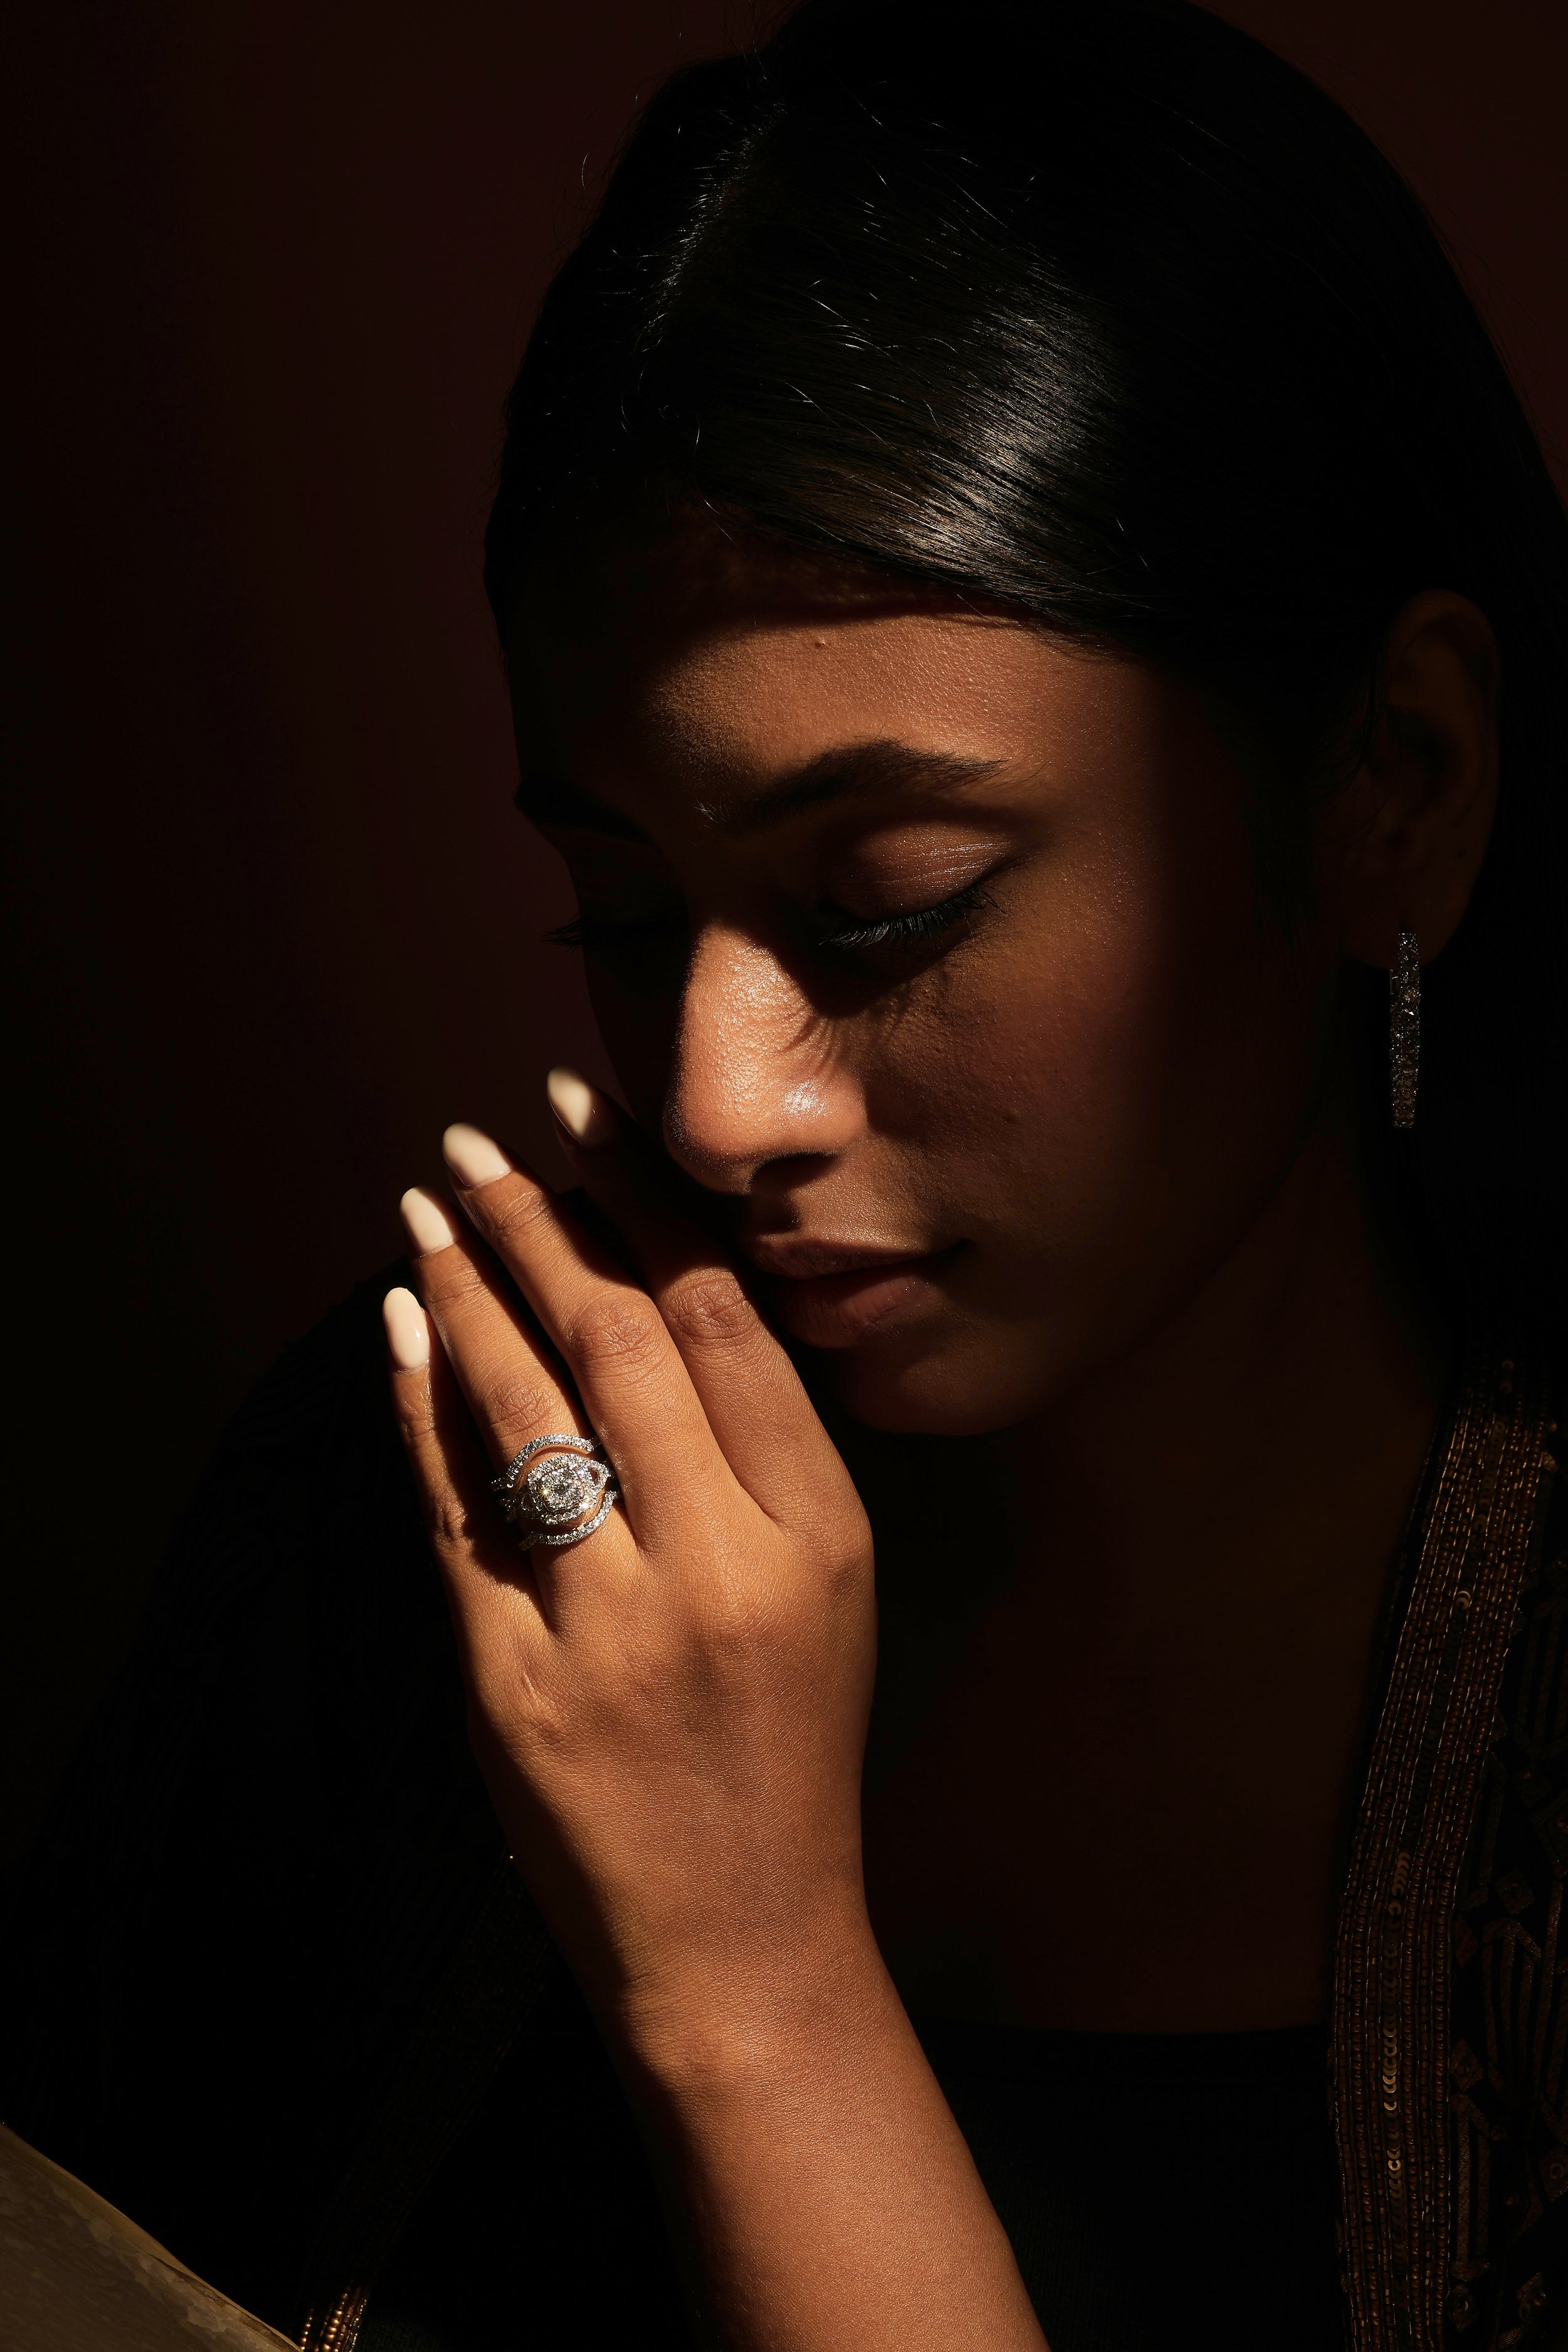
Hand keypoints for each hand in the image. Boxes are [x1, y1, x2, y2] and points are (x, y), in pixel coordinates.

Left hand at [384, 1078, 877, 2060]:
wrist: (742, 1938)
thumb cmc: (787, 1745)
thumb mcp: (826, 1586)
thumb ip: (756, 1452)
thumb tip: (648, 1288)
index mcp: (818, 1531)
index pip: (723, 1321)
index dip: (644, 1201)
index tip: (583, 1113)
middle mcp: (722, 1567)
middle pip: (616, 1341)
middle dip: (538, 1223)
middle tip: (480, 1145)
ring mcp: (611, 1629)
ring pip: (526, 1409)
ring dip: (467, 1290)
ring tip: (428, 1207)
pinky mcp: (515, 1685)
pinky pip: (457, 1511)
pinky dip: (424, 1408)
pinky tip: (404, 1329)